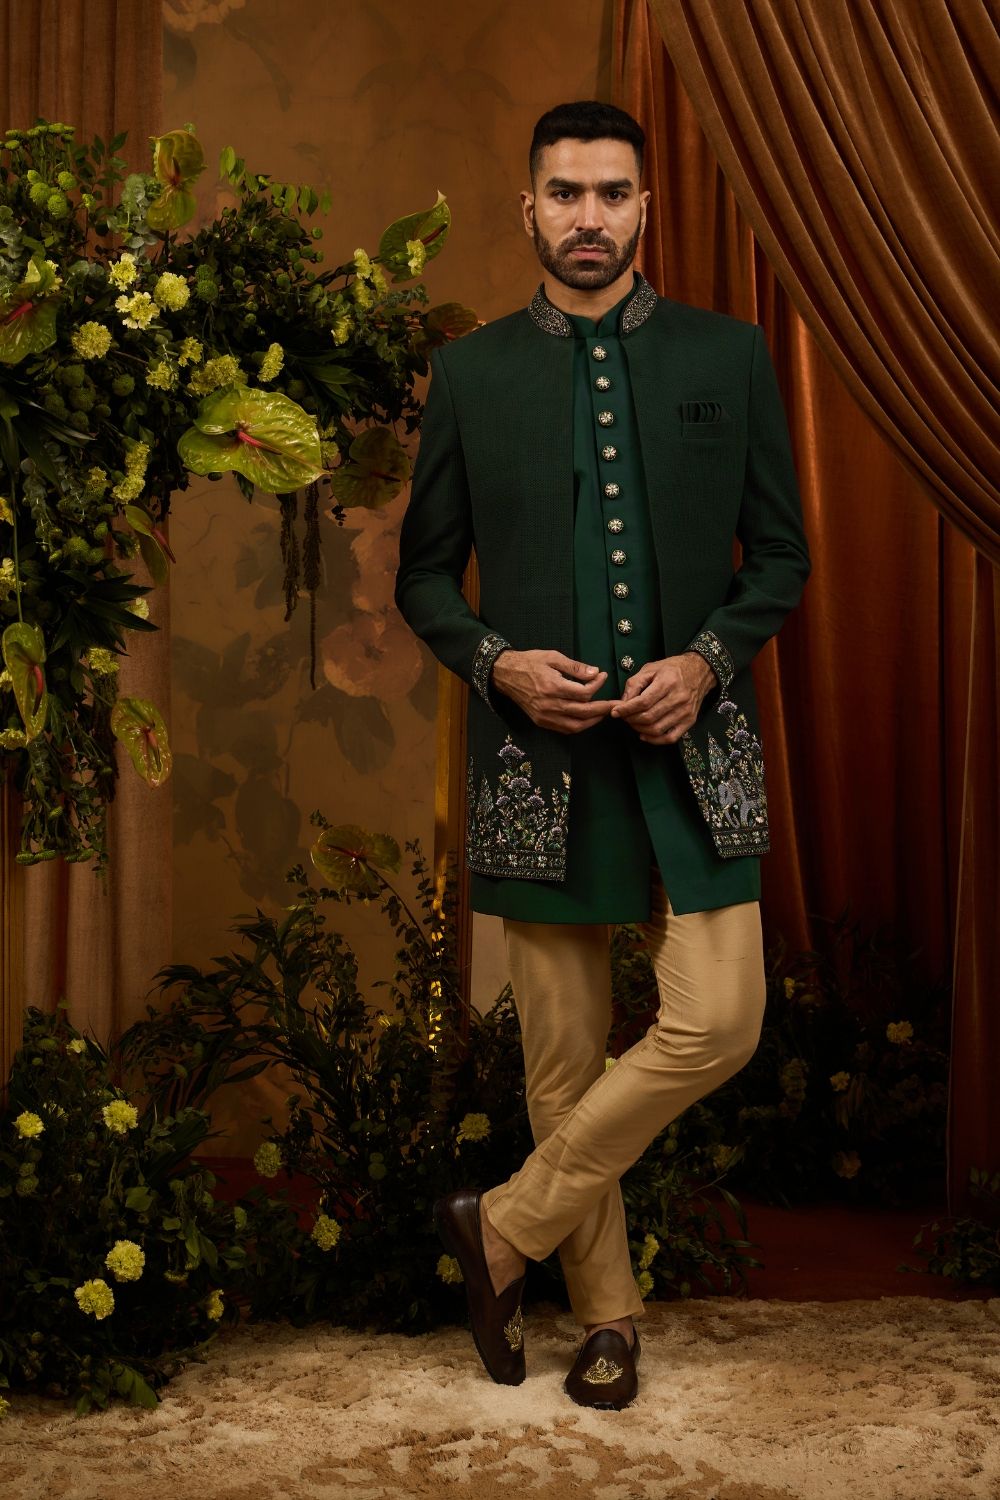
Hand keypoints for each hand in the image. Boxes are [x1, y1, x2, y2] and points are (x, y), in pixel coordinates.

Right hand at [490, 649, 614, 733]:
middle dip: (603, 708)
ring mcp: (545, 715)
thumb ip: (575, 667)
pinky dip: (578, 726)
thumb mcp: (553, 657)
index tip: (602, 676)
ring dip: (593, 720)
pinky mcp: (541, 721)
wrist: (505, 674)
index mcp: (553, 686)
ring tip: (603, 712)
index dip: (597, 685)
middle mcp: (549, 704)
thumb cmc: (529, 663)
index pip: (584, 692)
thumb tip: (595, 672)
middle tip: (614, 703)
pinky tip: (587, 719)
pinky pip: (564, 729)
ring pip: (576, 725)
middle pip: (584, 712)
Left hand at [610, 652, 717, 744]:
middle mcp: (678, 698)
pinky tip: (644, 735)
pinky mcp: (690, 721)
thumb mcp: (650, 669)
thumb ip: (634, 684)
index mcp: (668, 682)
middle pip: (649, 717)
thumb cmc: (672, 668)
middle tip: (624, 717)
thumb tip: (622, 703)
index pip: (643, 702)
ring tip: (633, 722)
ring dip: (639, 729)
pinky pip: (670, 738)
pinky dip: (655, 740)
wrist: (699, 670)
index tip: (615, 712)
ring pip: (657, 729)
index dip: (626, 710)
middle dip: (631, 720)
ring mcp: (685, 712)